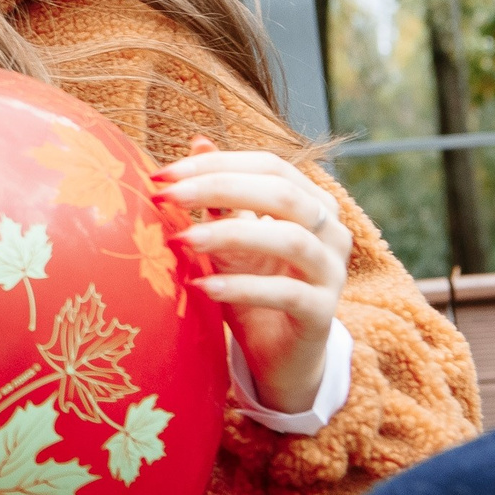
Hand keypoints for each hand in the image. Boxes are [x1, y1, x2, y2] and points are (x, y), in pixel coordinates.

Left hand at [153, 137, 350, 413]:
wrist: (279, 354)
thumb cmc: (253, 285)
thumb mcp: (230, 237)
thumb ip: (220, 196)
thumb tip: (198, 140)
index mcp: (312, 203)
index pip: (269, 165)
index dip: (216, 164)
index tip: (162, 174)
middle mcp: (331, 232)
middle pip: (282, 193)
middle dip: (217, 188)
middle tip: (165, 197)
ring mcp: (332, 273)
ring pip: (292, 239)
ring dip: (228, 235)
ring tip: (179, 240)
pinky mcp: (322, 314)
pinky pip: (286, 293)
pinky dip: (240, 287)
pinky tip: (200, 286)